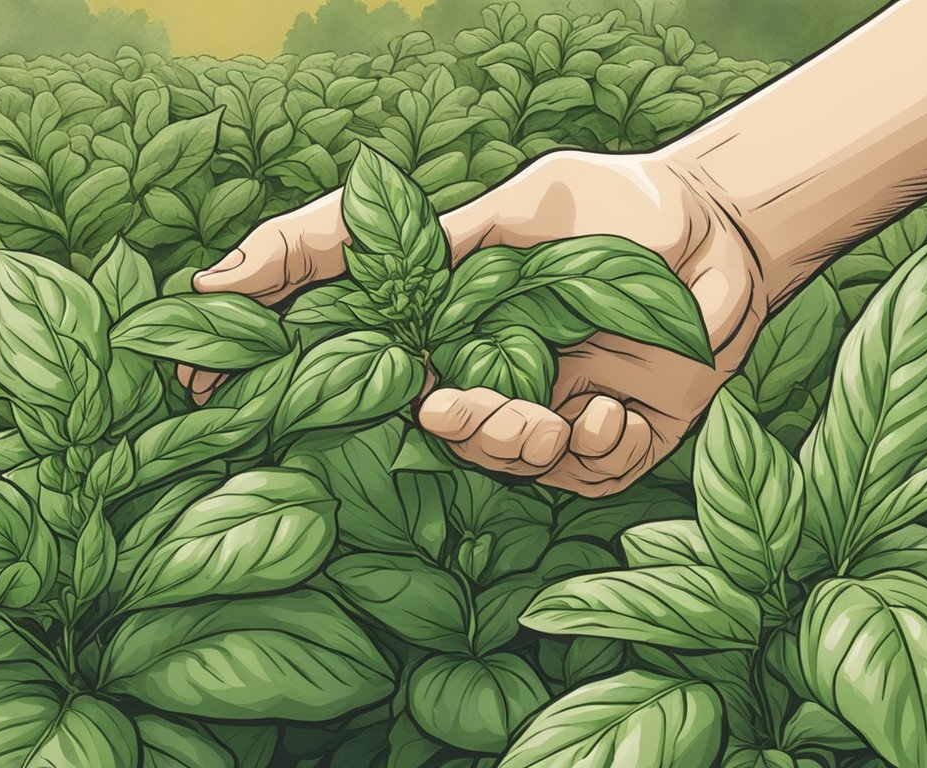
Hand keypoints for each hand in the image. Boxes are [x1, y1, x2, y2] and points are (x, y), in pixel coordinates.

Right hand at [182, 150, 766, 495]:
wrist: (724, 230)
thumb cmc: (608, 207)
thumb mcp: (500, 209)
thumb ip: (393, 241)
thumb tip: (235, 269)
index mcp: (449, 321)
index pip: (345, 355)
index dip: (277, 374)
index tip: (202, 384)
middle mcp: (490, 371)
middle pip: (428, 425)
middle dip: (443, 429)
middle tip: (447, 403)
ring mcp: (551, 410)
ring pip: (500, 460)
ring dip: (509, 445)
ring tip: (538, 412)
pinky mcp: (615, 439)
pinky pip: (584, 472)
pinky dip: (592, 449)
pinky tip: (610, 406)